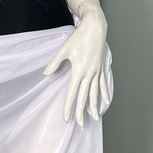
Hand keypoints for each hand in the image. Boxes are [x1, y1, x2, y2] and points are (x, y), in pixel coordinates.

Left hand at [43, 5, 110, 126]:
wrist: (95, 27)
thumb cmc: (78, 37)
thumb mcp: (64, 49)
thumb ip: (55, 63)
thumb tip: (45, 74)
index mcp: (78, 72)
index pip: (72, 94)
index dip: (69, 107)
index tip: (67, 118)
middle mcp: (88, 75)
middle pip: (84, 98)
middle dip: (81, 112)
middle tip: (80, 124)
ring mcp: (96, 72)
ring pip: (95, 93)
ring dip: (95, 107)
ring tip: (95, 119)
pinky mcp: (101, 69)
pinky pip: (103, 84)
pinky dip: (105, 94)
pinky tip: (106, 102)